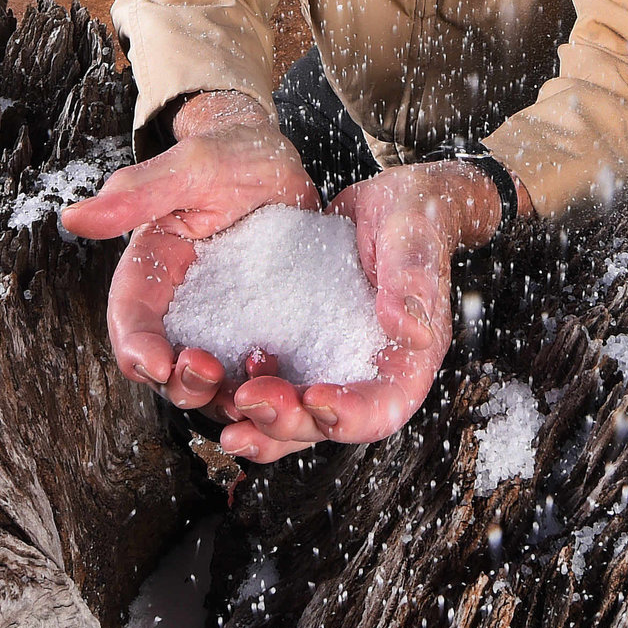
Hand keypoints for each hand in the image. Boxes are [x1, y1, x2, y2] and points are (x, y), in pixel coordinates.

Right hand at [57, 91, 317, 414]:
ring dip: (224, 397)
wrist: (274, 159)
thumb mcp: (189, 166)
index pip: (131, 320)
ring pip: (211, 381)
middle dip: (180, 383)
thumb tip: (73, 218)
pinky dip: (267, 386)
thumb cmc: (225, 154)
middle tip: (208, 373)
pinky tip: (289, 381)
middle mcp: (180, 306)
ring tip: (252, 386)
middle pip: (165, 365)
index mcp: (151, 271)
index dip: (136, 347)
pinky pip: (258, 370)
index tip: (155, 363)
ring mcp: (222, 321)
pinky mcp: (259, 328)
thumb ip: (137, 193)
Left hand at [216, 158, 515, 463]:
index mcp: (405, 360)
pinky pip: (271, 380)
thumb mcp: (413, 239)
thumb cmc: (414, 220)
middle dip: (288, 420)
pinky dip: (242, 388)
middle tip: (248, 399)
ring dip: (258, 421)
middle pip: (328, 422)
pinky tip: (213, 374)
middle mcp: (366, 373)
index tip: (317, 399)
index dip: (352, 415)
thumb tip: (407, 329)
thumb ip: (411, 281)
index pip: (384, 407)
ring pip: (294, 414)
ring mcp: (329, 364)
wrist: (386, 205)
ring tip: (224, 414)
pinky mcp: (299, 348)